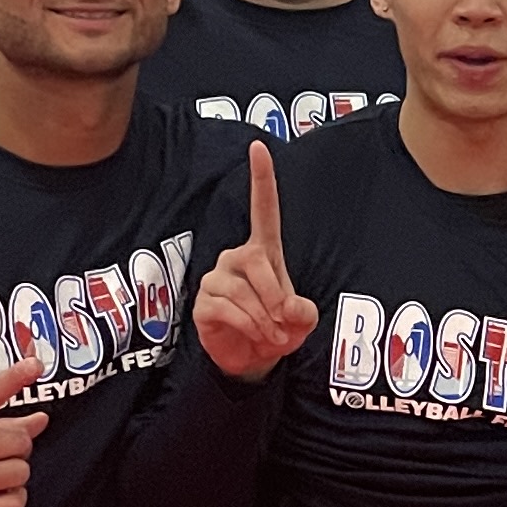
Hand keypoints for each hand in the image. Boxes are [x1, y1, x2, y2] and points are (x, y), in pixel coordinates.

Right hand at [0, 355, 46, 506]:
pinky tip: (0, 495)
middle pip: (18, 443)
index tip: (34, 365)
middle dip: (18, 447)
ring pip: (18, 473)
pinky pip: (12, 506)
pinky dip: (14, 500)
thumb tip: (41, 420)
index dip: (13, 378)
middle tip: (2, 452)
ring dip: (16, 474)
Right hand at [190, 139, 316, 380]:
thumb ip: (303, 311)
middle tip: (285, 324)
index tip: (258, 146)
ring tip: (271, 335)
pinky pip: (227, 308)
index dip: (261, 179)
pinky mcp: (202, 302)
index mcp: (263, 251)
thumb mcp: (302, 321)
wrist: (253, 359)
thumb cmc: (279, 330)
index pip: (263, 210)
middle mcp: (235, 258)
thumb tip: (286, 307)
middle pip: (257, 262)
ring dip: (264, 319)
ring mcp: (215, 278)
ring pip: (243, 291)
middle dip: (276, 296)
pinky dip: (248, 327)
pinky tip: (254, 336)